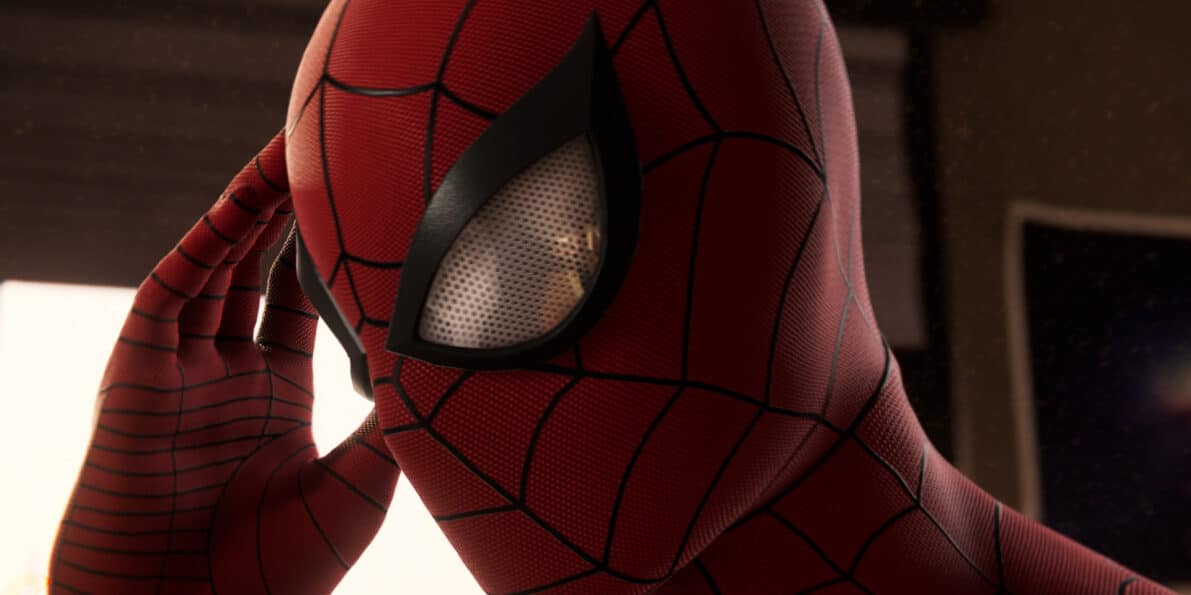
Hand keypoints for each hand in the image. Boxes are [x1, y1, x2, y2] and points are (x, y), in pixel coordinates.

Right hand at [48, 133, 399, 594]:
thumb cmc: (280, 571)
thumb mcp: (362, 485)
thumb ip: (396, 419)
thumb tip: (446, 359)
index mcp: (278, 395)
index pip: (303, 302)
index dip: (328, 250)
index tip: (366, 204)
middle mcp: (229, 372)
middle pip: (259, 269)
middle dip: (291, 210)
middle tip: (330, 149)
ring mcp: (183, 368)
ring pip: (220, 265)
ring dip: (254, 207)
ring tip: (291, 148)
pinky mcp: (138, 371)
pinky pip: (174, 290)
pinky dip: (209, 242)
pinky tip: (245, 200)